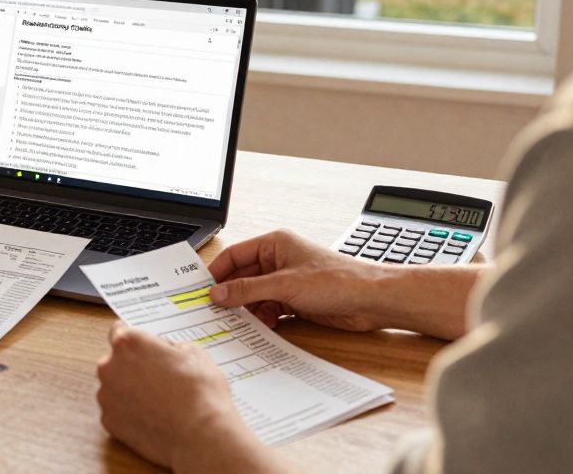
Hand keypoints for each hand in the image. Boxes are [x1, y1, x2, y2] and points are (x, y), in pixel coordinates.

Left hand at [96, 323, 282, 473]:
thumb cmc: (201, 393)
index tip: (143, 346)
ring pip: (115, 387)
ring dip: (130, 390)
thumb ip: (170, 346)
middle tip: (159, 377)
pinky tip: (153, 417)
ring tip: (159, 401)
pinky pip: (117, 411)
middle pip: (116, 360)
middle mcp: (109, 367)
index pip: (119, 330)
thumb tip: (165, 351)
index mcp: (129, 343)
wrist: (202, 438)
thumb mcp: (194, 353)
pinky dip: (130, 413)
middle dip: (133, 365)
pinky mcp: (109, 422)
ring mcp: (106, 396)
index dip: (135, 338)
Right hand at [208, 229, 386, 331]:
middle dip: (230, 295)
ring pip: (254, 296)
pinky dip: (260, 319)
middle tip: (213, 312)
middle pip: (242, 278)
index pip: (234, 255)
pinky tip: (256, 329)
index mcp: (274, 244)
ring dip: (245, 310)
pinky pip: (267, 309)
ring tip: (233, 324)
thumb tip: (217, 293)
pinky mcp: (294, 301)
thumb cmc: (336, 280)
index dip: (217, 272)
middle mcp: (278, 260)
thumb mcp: (284, 285)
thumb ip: (247, 290)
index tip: (202, 291)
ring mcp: (286, 282)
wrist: (371, 300)